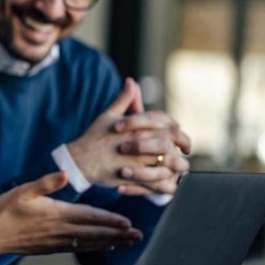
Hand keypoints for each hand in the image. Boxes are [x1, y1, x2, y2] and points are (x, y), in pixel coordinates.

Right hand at [0, 172, 142, 263]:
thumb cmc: (5, 210)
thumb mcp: (23, 190)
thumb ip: (45, 183)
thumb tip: (64, 174)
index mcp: (56, 214)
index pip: (89, 217)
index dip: (109, 221)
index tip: (128, 223)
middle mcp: (60, 231)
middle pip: (95, 234)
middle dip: (118, 235)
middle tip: (138, 236)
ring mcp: (57, 242)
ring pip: (90, 243)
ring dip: (111, 242)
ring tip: (130, 242)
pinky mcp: (53, 248)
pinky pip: (79, 248)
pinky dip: (95, 248)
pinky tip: (105, 246)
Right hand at [67, 78, 190, 194]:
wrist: (79, 161)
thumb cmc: (94, 137)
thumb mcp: (108, 116)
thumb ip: (124, 99)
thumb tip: (131, 81)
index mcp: (135, 126)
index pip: (163, 122)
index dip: (175, 127)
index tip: (179, 132)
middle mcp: (138, 142)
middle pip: (169, 142)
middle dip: (181, 146)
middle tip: (185, 150)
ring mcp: (135, 161)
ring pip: (166, 163)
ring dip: (176, 166)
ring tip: (180, 167)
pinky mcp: (132, 178)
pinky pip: (154, 182)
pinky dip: (164, 183)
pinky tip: (168, 182)